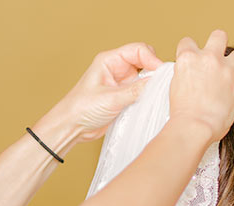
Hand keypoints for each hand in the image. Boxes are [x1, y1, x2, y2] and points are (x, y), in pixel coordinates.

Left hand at [35, 43, 162, 148]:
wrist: (72, 126)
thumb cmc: (81, 108)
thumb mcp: (110, 99)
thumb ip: (134, 91)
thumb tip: (155, 83)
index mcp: (110, 60)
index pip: (138, 50)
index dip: (152, 59)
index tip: (161, 73)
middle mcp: (117, 69)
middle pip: (144, 61)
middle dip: (154, 70)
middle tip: (162, 83)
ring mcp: (121, 83)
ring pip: (144, 77)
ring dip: (151, 84)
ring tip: (157, 94)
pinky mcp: (123, 97)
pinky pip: (140, 92)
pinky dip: (147, 95)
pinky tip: (150, 102)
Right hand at [169, 30, 233, 141]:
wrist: (194, 127)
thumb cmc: (182, 113)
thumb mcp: (175, 86)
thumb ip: (186, 72)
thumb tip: (191, 72)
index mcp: (188, 58)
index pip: (188, 42)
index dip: (190, 51)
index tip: (192, 61)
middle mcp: (208, 59)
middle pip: (218, 36)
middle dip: (218, 44)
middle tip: (216, 58)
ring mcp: (225, 70)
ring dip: (233, 64)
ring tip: (228, 75)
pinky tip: (231, 91)